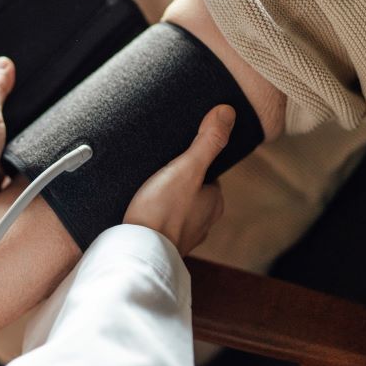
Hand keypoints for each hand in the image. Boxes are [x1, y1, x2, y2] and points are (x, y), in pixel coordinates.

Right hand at [123, 105, 234, 254]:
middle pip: (192, 191)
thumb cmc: (163, 211)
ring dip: (165, 200)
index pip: (209, 174)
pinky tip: (141, 210)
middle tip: (156, 171)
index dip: (192, 162)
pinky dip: (155, 216)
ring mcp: (184, 235)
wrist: (137, 252)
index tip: (174, 157)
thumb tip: (228, 112)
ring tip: (145, 190)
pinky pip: (163, 223)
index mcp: (214, 202)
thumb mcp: (186, 168)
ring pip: (178, 209)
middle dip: (177, 182)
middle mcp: (204, 221)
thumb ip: (207, 141)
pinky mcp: (164, 244)